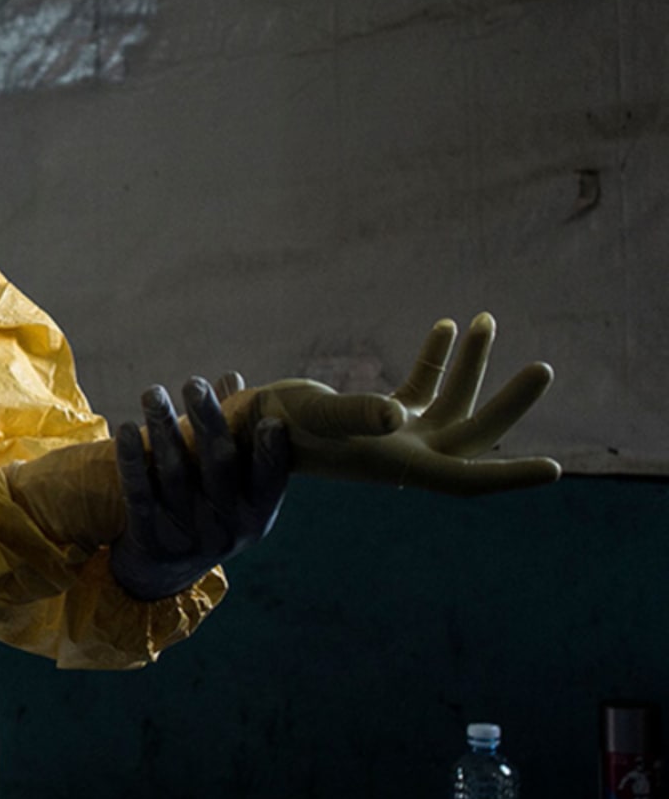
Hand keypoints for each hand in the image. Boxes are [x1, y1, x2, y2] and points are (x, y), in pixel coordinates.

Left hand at [110, 375, 290, 601]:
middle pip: (219, 468)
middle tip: (194, 384)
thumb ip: (234, 436)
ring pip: (176, 475)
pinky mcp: (149, 539)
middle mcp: (226, 528)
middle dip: (208, 421)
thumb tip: (234, 379)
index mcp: (255, 515)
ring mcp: (187, 536)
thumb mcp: (229, 490)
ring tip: (153, 393)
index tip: (269, 421)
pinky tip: (125, 429)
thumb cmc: (204, 515)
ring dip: (164, 430)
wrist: (160, 578)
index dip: (271, 454)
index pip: (269, 482)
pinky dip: (132, 461)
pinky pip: (139, 494)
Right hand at [229, 313, 559, 495]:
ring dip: (473, 364)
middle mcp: (406, 455)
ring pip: (454, 404)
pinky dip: (437, 359)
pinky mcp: (382, 416)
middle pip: (475, 434)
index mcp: (398, 465)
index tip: (554, 470)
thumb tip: (396, 414)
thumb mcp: (315, 416)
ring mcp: (397, 435)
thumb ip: (356, 414)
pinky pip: (423, 388)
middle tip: (544, 369)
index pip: (466, 479)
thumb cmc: (276, 427)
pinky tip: (447, 327)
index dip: (509, 476)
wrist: (246, 428)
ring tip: (486, 319)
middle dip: (510, 402)